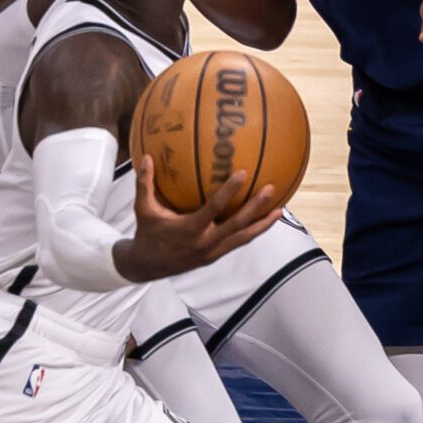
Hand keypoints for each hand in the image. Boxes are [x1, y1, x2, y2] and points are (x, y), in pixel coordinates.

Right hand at [114, 157, 280, 281]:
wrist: (147, 267)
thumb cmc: (147, 233)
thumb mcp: (143, 209)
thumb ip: (145, 183)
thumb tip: (146, 156)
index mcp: (190, 229)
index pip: (214, 208)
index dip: (229, 191)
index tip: (243, 173)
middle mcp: (205, 242)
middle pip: (237, 225)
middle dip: (255, 208)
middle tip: (271, 189)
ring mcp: (213, 251)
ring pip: (243, 238)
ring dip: (261, 224)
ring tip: (279, 210)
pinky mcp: (216, 255)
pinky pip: (238, 242)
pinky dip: (253, 232)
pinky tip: (264, 221)